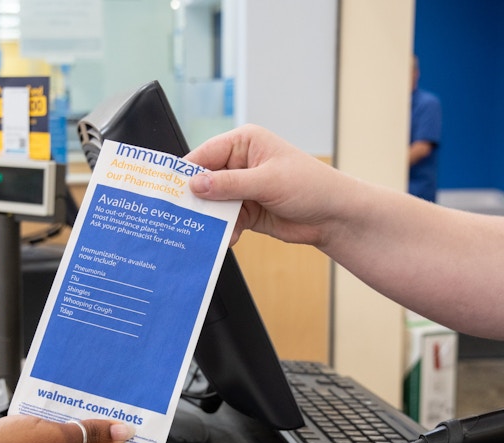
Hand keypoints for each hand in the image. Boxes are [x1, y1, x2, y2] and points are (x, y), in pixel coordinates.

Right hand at [186, 124, 351, 246]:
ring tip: (204, 232)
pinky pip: (224, 221)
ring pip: (212, 204)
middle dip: (196, 199)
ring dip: (210, 219)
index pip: (205, 154)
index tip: (169, 190)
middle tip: (181, 216)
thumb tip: (195, 184)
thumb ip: (229, 184)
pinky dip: (223, 231)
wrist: (334, 216)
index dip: (187, 172)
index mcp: (244, 143)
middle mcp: (239, 164)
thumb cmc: (310, 186)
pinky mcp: (246, 211)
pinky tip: (227, 238)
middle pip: (204, 181)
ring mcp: (242, 189)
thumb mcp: (267, 181)